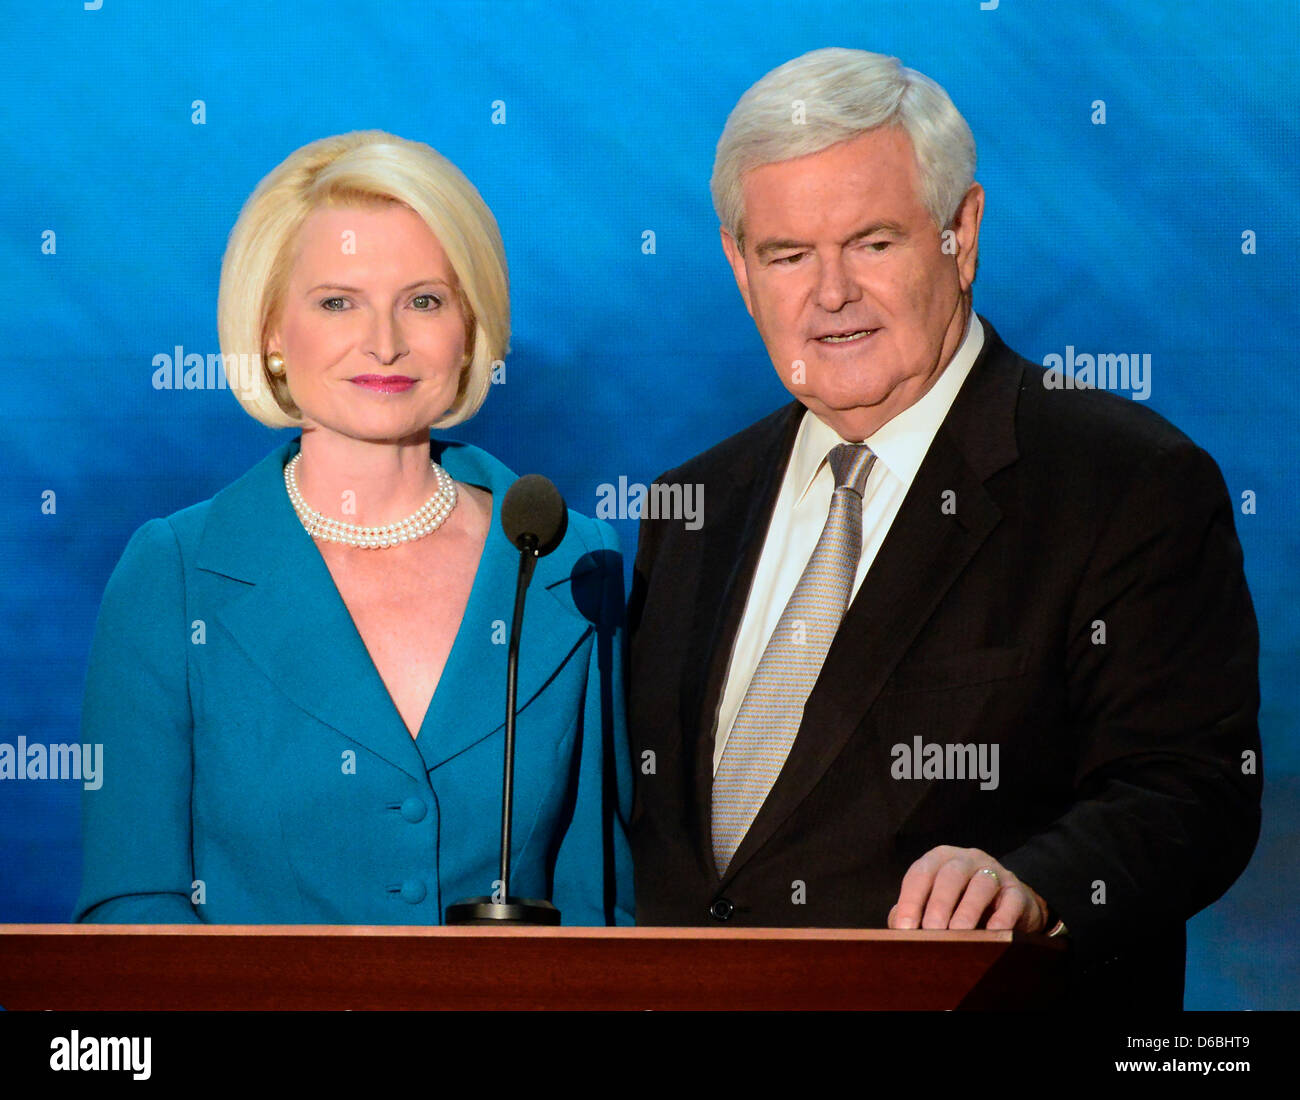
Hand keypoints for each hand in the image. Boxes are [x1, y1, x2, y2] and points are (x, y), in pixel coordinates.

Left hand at [887, 845, 1048, 931]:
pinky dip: (1001, 917)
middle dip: (939, 905)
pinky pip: (1011, 900)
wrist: (1007, 903)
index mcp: (939, 859)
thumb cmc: (959, 904)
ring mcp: (994, 871)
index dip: (911, 900)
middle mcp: (966, 859)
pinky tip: (991, 934)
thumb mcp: (933, 903)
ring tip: (960, 934)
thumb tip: (897, 933)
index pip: (920, 874)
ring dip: (968, 909)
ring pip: (982, 883)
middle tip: (932, 932)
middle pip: (950, 875)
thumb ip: (913, 913)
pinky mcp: (1017, 890)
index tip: (905, 929)